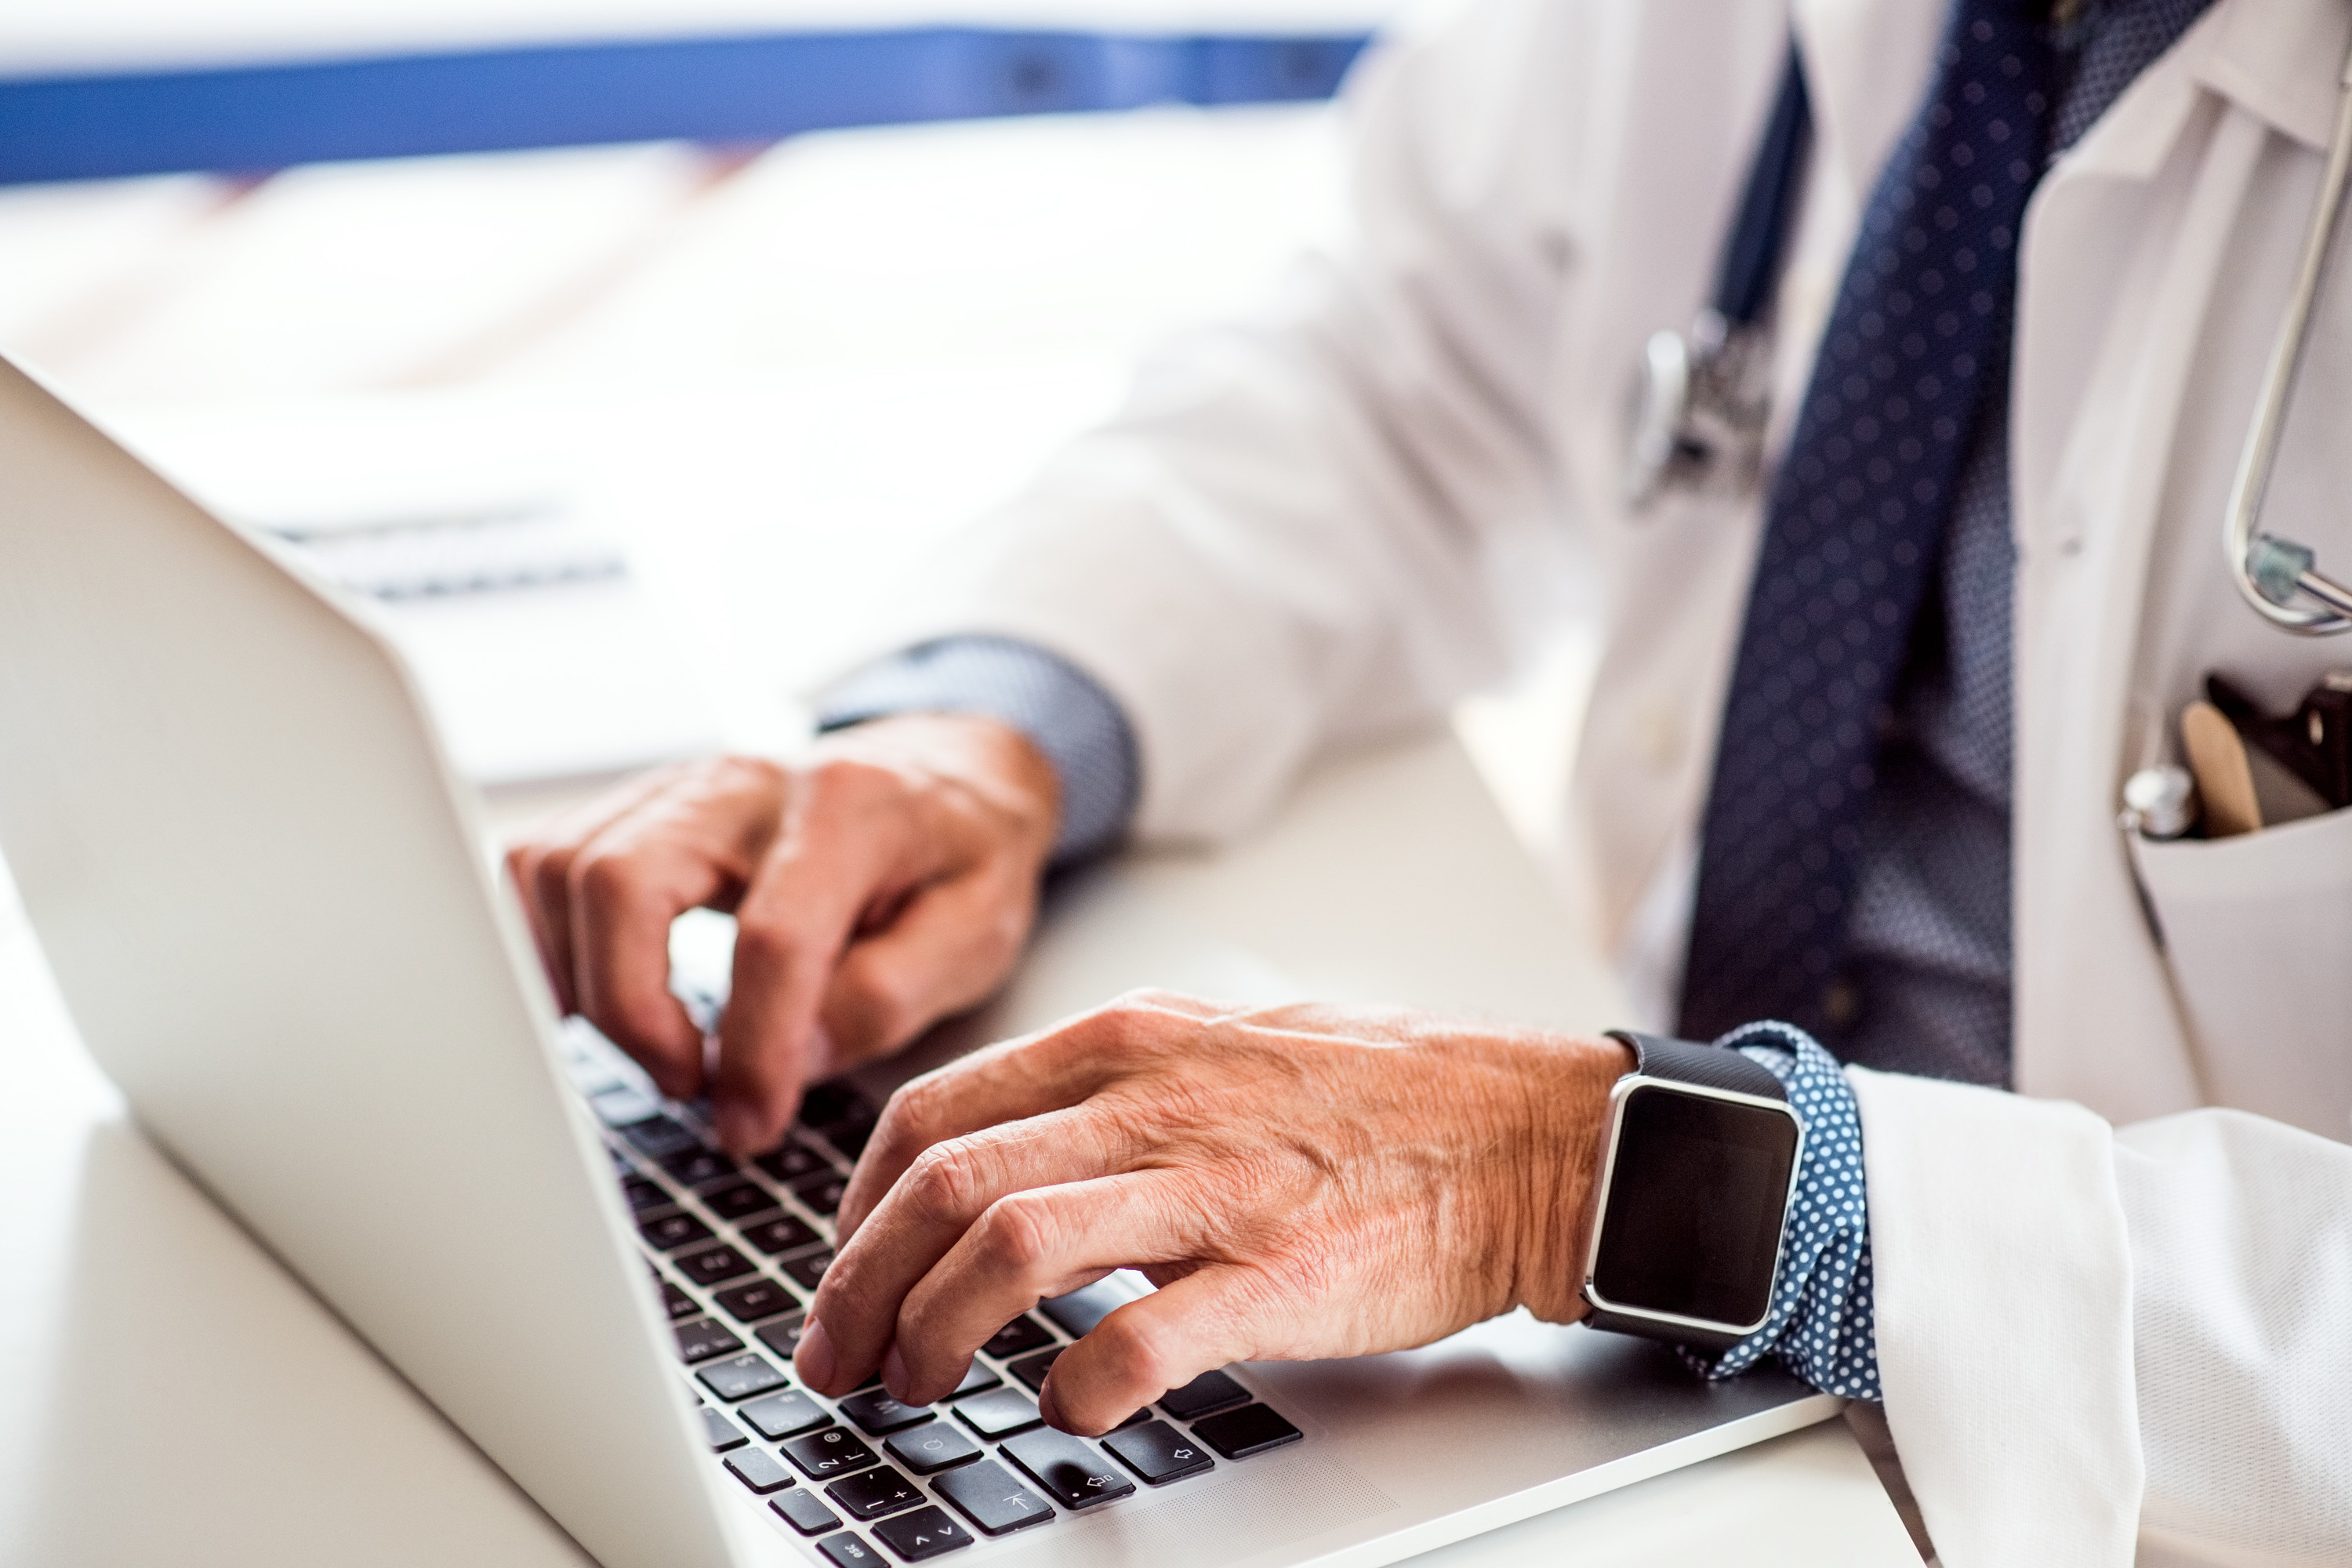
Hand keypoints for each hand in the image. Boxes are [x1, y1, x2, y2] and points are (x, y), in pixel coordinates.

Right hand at [504, 714, 1059, 1154]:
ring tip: (656, 1053)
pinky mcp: (640, 809)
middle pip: (622, 879)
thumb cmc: (964, 857)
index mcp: (849, 808)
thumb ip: (887, 999)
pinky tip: (595, 1006)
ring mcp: (681, 787)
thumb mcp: (978, 933)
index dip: (751, 1050)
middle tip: (688, 1084)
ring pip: (563, 867)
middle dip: (632, 1008)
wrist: (952, 772)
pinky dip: (547, 945)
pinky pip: (544, 864)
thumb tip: (787, 1065)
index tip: (752, 1122)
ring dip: (582, 981)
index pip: (770, 937)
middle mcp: (747, 781)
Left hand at [793, 991, 1629, 1434]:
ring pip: (1009, 1251)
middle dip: (858, 1283)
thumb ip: (1104, 1089)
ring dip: (932, 1332)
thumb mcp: (1215, 1045)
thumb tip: (994, 1156)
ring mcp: (1214, 1189)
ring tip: (917, 1384)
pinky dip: (1073, 1386)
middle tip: (838, 1355)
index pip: (933, 1114)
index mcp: (1127, 1041)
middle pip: (945, 1185)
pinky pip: (1137, 1340)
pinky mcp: (1278, 1277)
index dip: (857, 1206)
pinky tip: (1061, 1408)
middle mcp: (1154, 1103)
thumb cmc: (1374, 1098)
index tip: (844, 1265)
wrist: (1522, 1131)